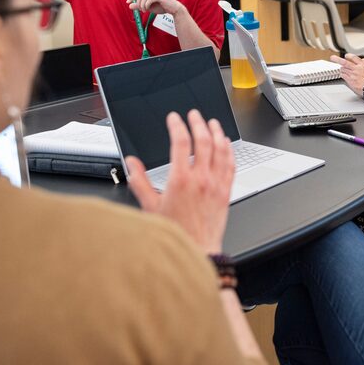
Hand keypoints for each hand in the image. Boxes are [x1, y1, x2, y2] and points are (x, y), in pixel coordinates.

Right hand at [125, 110, 234, 253]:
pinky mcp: (226, 191)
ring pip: (221, 149)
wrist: (198, 250)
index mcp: (180, 180)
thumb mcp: (150, 207)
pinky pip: (231, 164)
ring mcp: (216, 184)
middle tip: (194, 114)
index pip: (180, 142)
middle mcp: (201, 179)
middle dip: (198, 123)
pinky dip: (229, 150)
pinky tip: (226, 144)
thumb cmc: (175, 233)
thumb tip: (132, 164)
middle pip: (203, 140)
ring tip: (212, 123)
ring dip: (217, 132)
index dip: (177, 125)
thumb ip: (140, 182)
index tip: (174, 118)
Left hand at [127, 0, 186, 16]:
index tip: (127, 2)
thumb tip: (129, 6)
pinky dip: (146, 5)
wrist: (173, 9)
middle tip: (141, 10)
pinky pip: (149, 0)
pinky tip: (147, 9)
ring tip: (145, 10)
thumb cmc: (161, 7)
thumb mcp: (148, 7)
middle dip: (138, 3)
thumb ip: (139, 6)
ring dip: (142, 5)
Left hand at [329, 53, 363, 96]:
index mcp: (363, 65)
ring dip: (341, 69)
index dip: (348, 56)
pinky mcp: (350, 81)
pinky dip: (342, 74)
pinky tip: (342, 74)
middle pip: (344, 62)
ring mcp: (352, 75)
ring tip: (341, 69)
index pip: (353, 57)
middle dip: (337, 59)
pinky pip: (343, 76)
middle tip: (332, 58)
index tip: (346, 55)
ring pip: (343, 69)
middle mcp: (357, 69)